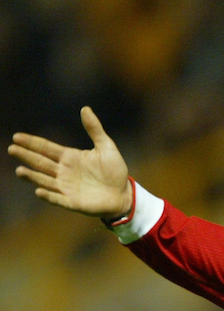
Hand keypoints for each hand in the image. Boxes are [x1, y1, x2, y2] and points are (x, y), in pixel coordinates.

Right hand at [8, 107, 132, 219]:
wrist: (124, 194)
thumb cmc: (114, 171)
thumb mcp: (106, 147)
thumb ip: (94, 129)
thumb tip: (85, 108)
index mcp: (69, 157)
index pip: (46, 148)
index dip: (32, 142)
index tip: (17, 137)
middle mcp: (63, 172)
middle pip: (41, 162)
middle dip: (26, 156)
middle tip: (12, 149)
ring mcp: (66, 187)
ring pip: (45, 180)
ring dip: (32, 176)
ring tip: (20, 170)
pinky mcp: (72, 202)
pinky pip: (58, 198)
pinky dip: (48, 195)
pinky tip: (39, 191)